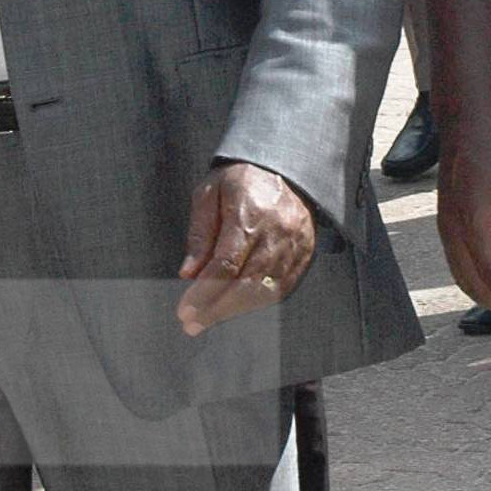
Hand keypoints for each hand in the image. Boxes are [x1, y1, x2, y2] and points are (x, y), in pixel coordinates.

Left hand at [177, 161, 315, 336]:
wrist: (286, 166)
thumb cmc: (242, 179)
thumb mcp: (209, 193)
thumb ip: (200, 233)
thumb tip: (189, 272)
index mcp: (248, 214)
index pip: (225, 265)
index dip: (204, 293)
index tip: (185, 310)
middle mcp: (275, 232)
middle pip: (246, 284)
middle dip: (217, 309)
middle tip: (193, 324)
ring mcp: (294, 245)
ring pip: (265, 291)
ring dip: (235, 310)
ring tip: (211, 319)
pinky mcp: (305, 253)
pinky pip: (282, 288)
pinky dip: (259, 303)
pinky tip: (239, 307)